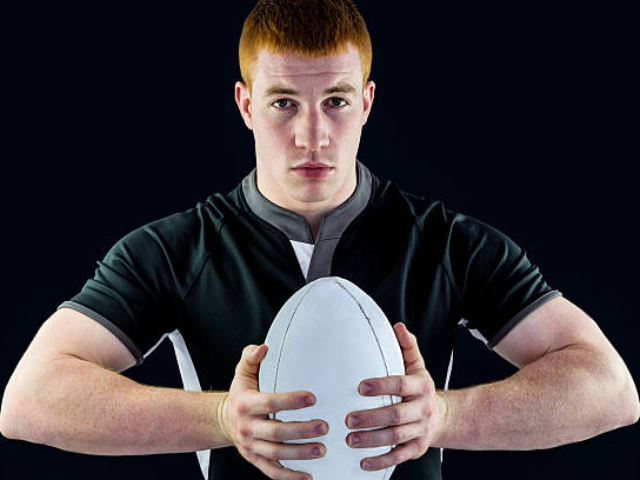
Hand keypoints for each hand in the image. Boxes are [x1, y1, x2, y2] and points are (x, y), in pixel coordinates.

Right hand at [221, 344, 328, 479]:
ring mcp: (251, 447)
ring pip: (276, 454)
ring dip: (300, 454)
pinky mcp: (255, 460)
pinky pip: (272, 472)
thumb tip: (264, 347)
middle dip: (301, 431)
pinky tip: (309, 476)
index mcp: (246, 404)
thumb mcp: (241, 373)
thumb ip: (251, 357)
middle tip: (325, 426)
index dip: (291, 401)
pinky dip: (290, 477)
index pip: (269, 403)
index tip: (312, 398)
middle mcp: (247, 427)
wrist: (222, 420)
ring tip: (322, 449)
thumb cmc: (241, 393)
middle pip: (276, 432)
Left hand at [344, 322, 447, 470]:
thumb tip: (398, 326)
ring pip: (396, 438)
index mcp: (420, 386)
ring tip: (350, 440)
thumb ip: (407, 347)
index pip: (400, 384)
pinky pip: (399, 456)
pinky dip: (381, 461)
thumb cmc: (419, 387)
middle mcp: (423, 409)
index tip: (360, 387)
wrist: (444, 416)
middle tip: (348, 419)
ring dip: (372, 441)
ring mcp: (421, 431)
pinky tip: (363, 462)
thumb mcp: (417, 366)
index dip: (381, 385)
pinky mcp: (418, 448)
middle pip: (397, 415)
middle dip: (372, 418)